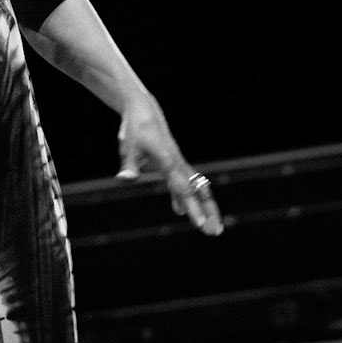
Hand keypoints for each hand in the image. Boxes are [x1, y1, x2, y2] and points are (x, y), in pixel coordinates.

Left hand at [116, 97, 223, 236]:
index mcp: (168, 161)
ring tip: (213, 227)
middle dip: (208, 212)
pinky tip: (179, 210)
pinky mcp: (173, 163)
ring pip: (197, 188)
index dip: (191, 207)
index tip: (200, 224)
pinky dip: (187, 198)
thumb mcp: (128, 146)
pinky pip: (185, 184)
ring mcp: (177, 163)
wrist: (143, 109)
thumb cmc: (135, 128)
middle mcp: (177, 163)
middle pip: (197, 191)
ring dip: (205, 207)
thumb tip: (125, 180)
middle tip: (216, 233)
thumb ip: (129, 165)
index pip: (183, 189)